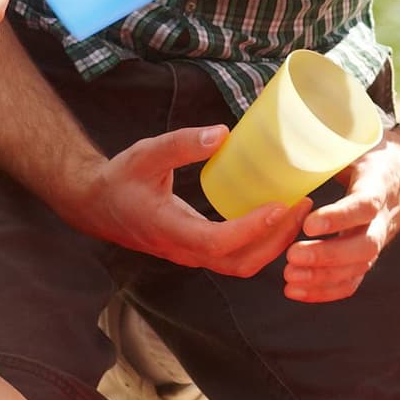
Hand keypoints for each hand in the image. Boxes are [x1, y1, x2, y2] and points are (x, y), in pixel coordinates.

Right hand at [53, 123, 305, 277]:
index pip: (218, 243)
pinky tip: (276, 216)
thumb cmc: (121, 178)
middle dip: (275, 240)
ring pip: (240, 265)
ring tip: (297, 210)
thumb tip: (223, 134)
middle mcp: (184, 251)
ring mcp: (191, 255)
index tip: (280, 206)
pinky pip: (235, 257)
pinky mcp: (197, 250)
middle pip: (239, 263)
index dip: (251, 229)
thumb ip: (182, 143)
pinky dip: (261, 243)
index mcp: (170, 230)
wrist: (97, 205)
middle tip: (302, 205)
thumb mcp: (147, 154)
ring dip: (273, 244)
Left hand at [281, 132, 399, 303]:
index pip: (364, 206)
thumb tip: (291, 137)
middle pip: (363, 247)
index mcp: (378, 186)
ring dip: (322, 279)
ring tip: (288, 277)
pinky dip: (324, 292)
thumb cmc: (376, 158)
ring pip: (356, 269)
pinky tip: (295, 291)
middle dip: (327, 256)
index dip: (339, 217)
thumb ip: (332, 147)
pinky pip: (351, 282)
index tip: (309, 223)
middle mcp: (382, 219)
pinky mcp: (368, 258)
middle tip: (291, 256)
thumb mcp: (360, 145)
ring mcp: (377, 242)